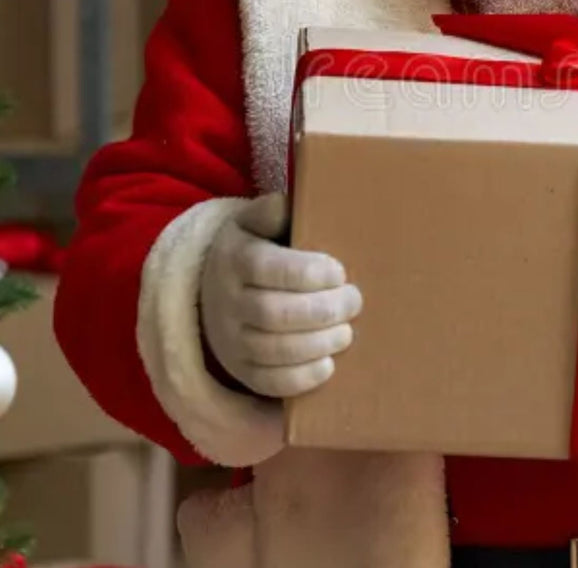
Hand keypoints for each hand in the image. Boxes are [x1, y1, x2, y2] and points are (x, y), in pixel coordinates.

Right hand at [200, 194, 362, 398]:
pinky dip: (301, 378)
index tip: (339, 272)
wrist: (211, 291)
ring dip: (318, 344)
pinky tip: (328, 365)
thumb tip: (289, 205)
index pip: (267, 268)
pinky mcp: (241, 371)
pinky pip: (268, 383)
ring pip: (272, 350)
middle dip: (322, 310)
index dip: (308, 273)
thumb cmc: (254, 249)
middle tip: (354, 301)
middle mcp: (228, 302)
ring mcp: (231, 340)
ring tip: (347, 332)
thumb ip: (272, 211)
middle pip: (273, 313)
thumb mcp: (254, 222)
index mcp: (235, 259)